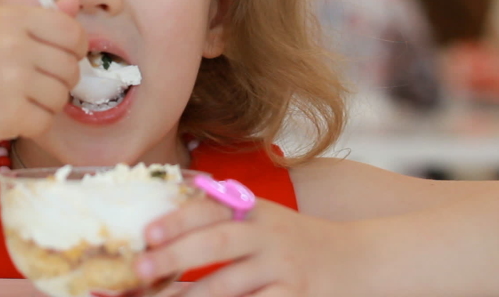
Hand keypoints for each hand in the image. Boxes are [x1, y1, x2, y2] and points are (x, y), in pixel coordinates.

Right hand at [0, 0, 86, 151]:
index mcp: (11, 19)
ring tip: (19, 101)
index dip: (75, 48)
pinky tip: (11, 117)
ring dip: (46, 105)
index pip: (70, 30)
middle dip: (61, 81)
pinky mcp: (10, 114)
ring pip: (61, 96)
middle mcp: (14, 45)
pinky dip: (33, 125)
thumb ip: (36, 20)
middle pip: (70, 67)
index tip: (64, 58)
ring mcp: (12, 80)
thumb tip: (73, 3)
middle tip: (35, 86)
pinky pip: (46, 121)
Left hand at [135, 198, 349, 296]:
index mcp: (252, 210)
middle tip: (140, 269)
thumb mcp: (260, 217)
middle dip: (176, 257)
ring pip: (232, 286)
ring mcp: (283, 269)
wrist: (358, 259)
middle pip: (218, 243)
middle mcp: (267, 235)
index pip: (210, 210)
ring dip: (194, 296)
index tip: (148, 233)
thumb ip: (219, 216)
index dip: (178, 220)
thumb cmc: (292, 240)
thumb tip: (158, 229)